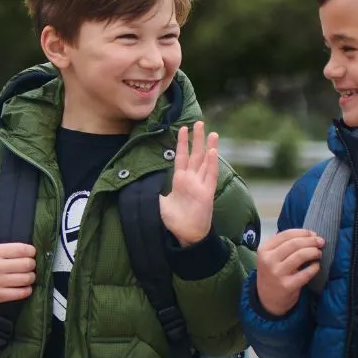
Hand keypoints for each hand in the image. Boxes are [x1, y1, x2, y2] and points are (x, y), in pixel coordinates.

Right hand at [0, 243, 36, 306]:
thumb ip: (6, 247)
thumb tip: (29, 249)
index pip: (22, 249)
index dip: (31, 251)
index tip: (31, 253)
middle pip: (27, 264)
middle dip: (32, 265)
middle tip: (30, 266)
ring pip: (26, 279)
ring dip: (31, 277)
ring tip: (28, 277)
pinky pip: (21, 293)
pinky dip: (27, 290)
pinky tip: (25, 287)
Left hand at [159, 123, 218, 245]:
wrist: (185, 234)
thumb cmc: (174, 220)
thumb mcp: (160, 203)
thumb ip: (156, 192)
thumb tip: (145, 186)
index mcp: (180, 180)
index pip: (182, 157)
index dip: (182, 143)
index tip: (182, 128)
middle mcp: (192, 179)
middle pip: (196, 155)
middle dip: (197, 139)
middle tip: (200, 122)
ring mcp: (201, 185)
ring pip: (206, 162)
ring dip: (209, 147)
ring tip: (213, 133)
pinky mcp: (207, 193)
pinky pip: (211, 175)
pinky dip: (212, 163)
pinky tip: (213, 151)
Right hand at [255, 229, 324, 315]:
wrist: (267, 299)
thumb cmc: (272, 274)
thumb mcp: (270, 256)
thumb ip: (283, 244)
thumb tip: (308, 234)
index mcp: (264, 250)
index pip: (285, 235)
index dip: (302, 232)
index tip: (313, 234)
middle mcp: (269, 260)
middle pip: (294, 244)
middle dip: (311, 241)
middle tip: (321, 242)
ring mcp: (277, 273)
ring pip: (300, 256)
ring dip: (314, 252)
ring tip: (319, 253)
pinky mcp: (287, 286)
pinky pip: (306, 273)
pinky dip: (314, 267)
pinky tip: (316, 266)